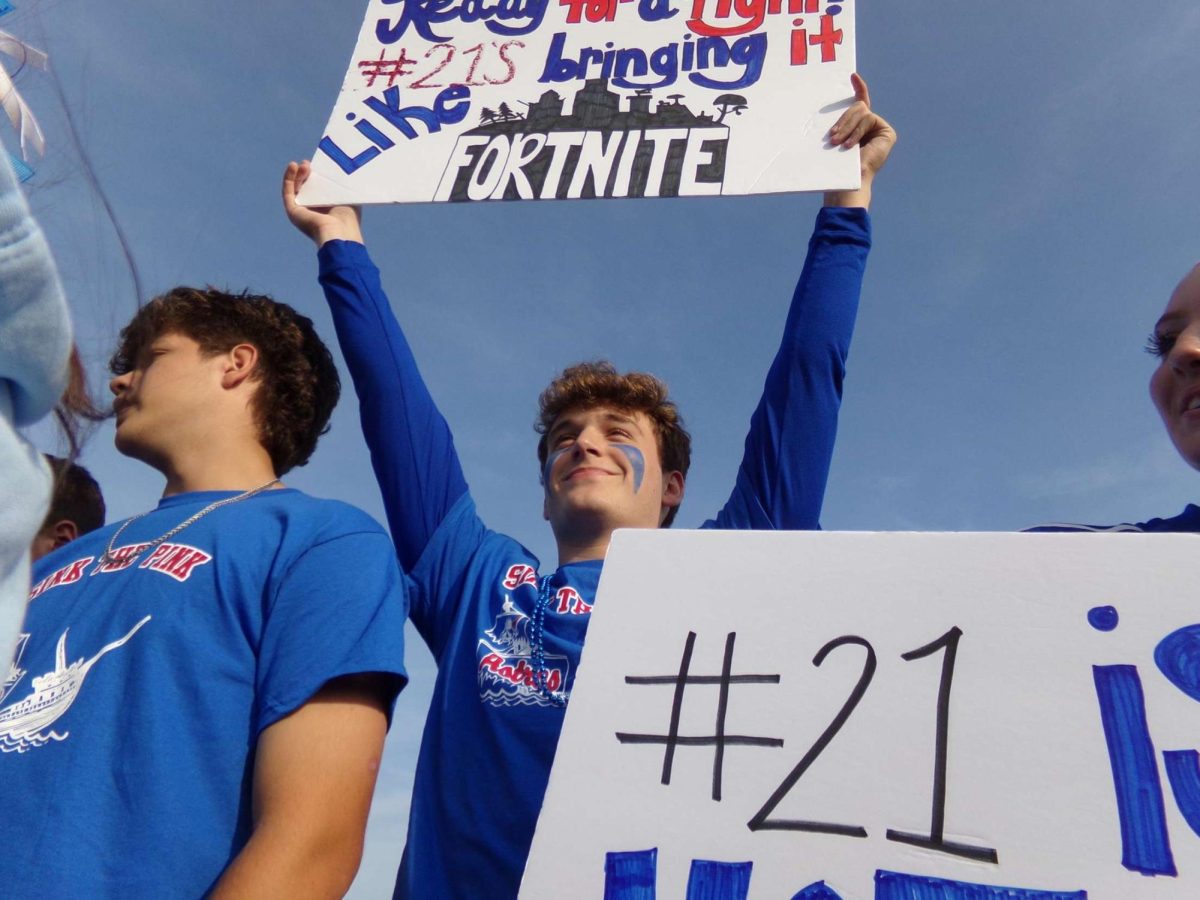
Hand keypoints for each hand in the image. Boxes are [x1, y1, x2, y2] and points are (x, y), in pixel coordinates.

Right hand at [282, 160, 363, 246]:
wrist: (339, 232)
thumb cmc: (348, 217)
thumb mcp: (347, 195)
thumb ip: (341, 183)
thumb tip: (342, 169)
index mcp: (326, 208)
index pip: (318, 188)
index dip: (317, 175)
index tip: (319, 163)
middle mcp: (313, 210)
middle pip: (306, 187)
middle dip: (306, 173)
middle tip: (309, 163)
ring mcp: (302, 211)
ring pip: (296, 188)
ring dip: (298, 174)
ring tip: (304, 165)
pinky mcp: (293, 211)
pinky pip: (288, 192)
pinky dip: (289, 178)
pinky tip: (292, 166)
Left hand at [824, 74, 896, 208]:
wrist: (847, 182)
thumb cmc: (835, 166)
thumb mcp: (834, 138)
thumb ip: (838, 124)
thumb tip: (827, 107)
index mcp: (859, 129)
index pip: (860, 103)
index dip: (859, 88)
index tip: (852, 75)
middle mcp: (872, 127)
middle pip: (858, 107)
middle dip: (843, 120)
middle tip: (832, 137)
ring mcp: (881, 129)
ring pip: (862, 111)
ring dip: (847, 127)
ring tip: (837, 143)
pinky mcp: (887, 133)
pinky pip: (868, 119)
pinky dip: (857, 131)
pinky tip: (850, 145)